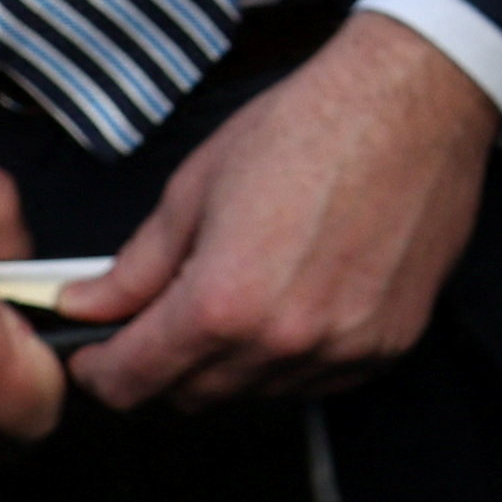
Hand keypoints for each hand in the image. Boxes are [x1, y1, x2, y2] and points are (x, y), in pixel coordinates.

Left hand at [62, 12, 496, 408]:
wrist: (414, 103)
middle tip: (168, 312)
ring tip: (245, 292)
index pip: (133, 382)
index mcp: (221, 302)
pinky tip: (296, 298)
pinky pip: (316, 380)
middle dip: (164, 365)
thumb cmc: (308, 127)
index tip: (97, 354)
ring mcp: (340, 350)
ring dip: (231, 363)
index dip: (101, 370)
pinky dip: (292, 357)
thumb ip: (138, 264)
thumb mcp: (197, 185)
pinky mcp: (387, 346)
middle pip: (191, 398)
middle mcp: (281, 342)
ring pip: (254, 394)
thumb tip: (87, 305)